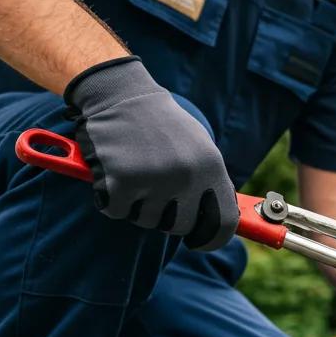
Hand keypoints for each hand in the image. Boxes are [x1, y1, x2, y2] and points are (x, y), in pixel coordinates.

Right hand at [64, 57, 238, 250]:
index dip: (211, 239)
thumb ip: (209, 183)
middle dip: (165, 216)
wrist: (121, 94)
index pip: (223, 223)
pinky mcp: (120, 181)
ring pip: (146, 220)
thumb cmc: (161, 125)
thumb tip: (225, 222)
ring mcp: (154, 180)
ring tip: (135, 170)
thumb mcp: (198, 148)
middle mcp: (186, 176)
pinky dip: (110, 197)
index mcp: (210, 167)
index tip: (199, 242)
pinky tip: (113, 171)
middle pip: (179, 226)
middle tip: (153, 191)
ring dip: (137, 204)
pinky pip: (116, 211)